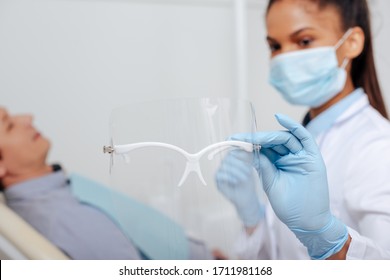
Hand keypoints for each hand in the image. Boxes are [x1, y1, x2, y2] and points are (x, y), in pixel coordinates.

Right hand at [215, 149, 263, 226]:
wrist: (246, 199)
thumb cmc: (249, 182)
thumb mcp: (252, 168)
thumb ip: (250, 157)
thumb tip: (251, 147)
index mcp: (232, 157)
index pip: (234, 148)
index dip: (240, 151)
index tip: (250, 155)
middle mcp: (225, 162)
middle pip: (229, 155)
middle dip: (240, 163)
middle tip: (249, 171)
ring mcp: (220, 170)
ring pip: (225, 164)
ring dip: (236, 171)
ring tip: (245, 178)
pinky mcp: (217, 180)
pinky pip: (220, 174)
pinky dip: (230, 177)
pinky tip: (238, 181)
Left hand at [232, 114, 348, 258]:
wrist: (307, 222)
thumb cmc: (289, 206)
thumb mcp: (271, 183)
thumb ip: (263, 166)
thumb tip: (249, 150)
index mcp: (278, 163)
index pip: (263, 148)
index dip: (249, 143)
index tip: (232, 140)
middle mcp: (290, 157)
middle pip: (272, 141)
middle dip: (255, 138)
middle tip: (238, 138)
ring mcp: (302, 156)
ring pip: (285, 138)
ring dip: (268, 135)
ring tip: (253, 137)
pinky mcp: (313, 157)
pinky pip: (304, 137)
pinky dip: (293, 126)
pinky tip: (280, 118)